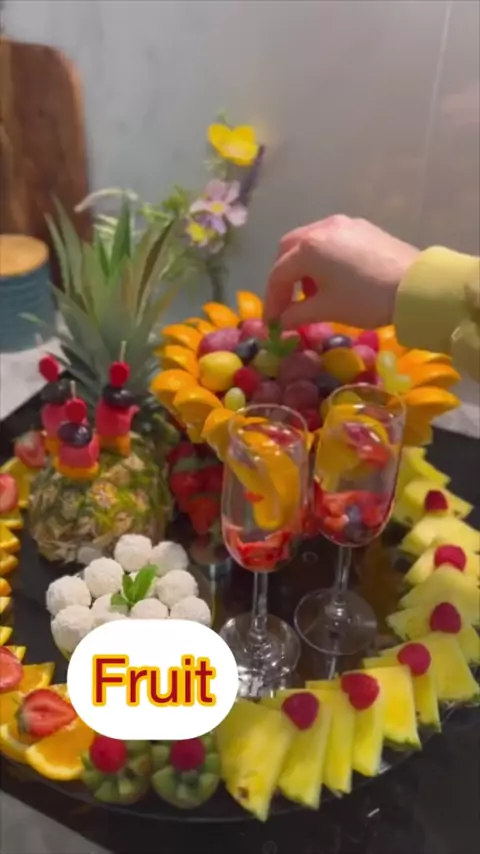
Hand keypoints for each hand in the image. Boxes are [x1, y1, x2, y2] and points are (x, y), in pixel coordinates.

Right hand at [263, 215, 419, 329]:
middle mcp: (321, 228)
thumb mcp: (327, 309)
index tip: (273, 322)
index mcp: (308, 248)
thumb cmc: (365, 299)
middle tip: (288, 302)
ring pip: (310, 241)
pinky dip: (322, 258)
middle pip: (289, 249)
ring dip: (303, 266)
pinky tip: (333, 278)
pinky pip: (331, 239)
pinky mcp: (363, 227)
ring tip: (312, 292)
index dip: (273, 300)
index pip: (278, 274)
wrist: (415, 287)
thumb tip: (282, 321)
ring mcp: (344, 223)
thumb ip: (297, 314)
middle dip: (283, 276)